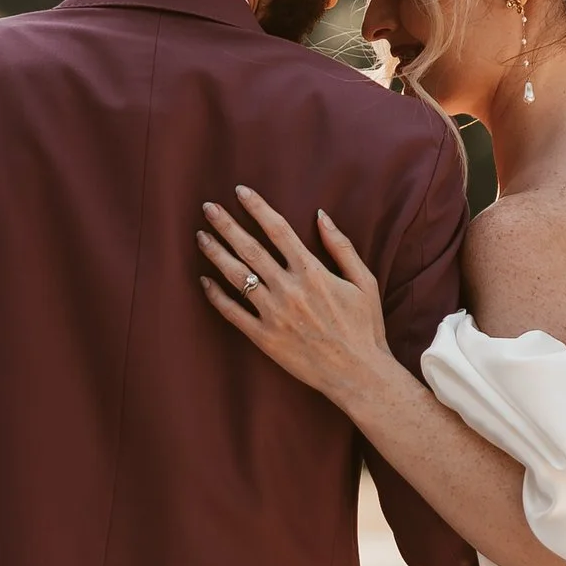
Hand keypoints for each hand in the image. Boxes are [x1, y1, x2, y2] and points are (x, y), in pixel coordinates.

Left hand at [198, 190, 392, 411]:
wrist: (358, 374)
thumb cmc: (365, 327)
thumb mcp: (364, 281)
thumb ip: (341, 246)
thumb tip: (321, 215)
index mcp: (312, 272)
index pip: (277, 229)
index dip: (256, 207)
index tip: (240, 192)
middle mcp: (289, 290)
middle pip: (249, 248)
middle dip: (226, 225)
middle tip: (208, 208)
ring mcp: (274, 314)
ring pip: (236, 277)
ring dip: (216, 254)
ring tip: (201, 237)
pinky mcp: (265, 338)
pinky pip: (233, 313)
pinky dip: (216, 296)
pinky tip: (205, 281)